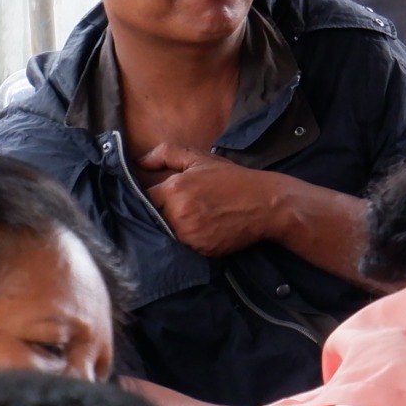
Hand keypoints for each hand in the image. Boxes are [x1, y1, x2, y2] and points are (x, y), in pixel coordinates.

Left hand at [139, 144, 292, 257]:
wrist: (266, 204)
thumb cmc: (232, 179)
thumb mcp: (200, 159)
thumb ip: (166, 154)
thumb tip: (139, 161)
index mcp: (174, 189)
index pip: (144, 200)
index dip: (151, 199)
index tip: (160, 199)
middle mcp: (178, 214)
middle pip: (153, 220)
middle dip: (162, 215)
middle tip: (179, 210)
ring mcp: (189, 235)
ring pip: (166, 236)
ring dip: (173, 230)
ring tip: (191, 221)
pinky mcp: (201, 250)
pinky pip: (184, 248)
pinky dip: (188, 242)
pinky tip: (201, 232)